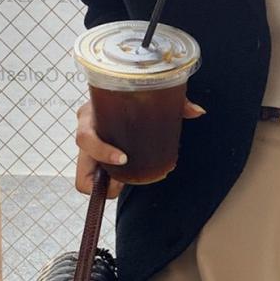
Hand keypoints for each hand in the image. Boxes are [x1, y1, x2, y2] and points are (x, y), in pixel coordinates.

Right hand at [74, 97, 206, 197]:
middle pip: (81, 167)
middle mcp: (86, 132)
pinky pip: (94, 179)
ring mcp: (89, 148)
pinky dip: (107, 185)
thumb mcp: (151, 96)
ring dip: (104, 186)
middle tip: (124, 180)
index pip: (85, 138)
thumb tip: (198, 111)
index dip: (101, 152)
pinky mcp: (94, 159)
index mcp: (91, 113)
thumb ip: (176, 102)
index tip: (124, 159)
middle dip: (100, 180)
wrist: (120, 94)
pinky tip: (123, 180)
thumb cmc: (132, 95)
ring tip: (125, 181)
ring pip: (85, 178)